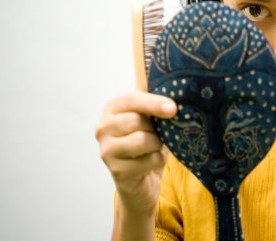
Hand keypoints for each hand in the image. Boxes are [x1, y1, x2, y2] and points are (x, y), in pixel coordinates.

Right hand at [95, 91, 176, 214]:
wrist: (143, 178)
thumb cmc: (148, 140)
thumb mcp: (151, 117)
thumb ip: (155, 102)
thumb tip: (167, 97)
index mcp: (112, 109)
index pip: (130, 99)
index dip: (153, 103)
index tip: (173, 108)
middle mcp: (103, 128)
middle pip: (136, 121)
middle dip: (155, 128)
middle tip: (158, 134)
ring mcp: (106, 150)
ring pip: (142, 140)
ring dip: (157, 144)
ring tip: (154, 147)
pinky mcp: (116, 170)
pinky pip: (148, 160)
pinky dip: (157, 160)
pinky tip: (151, 162)